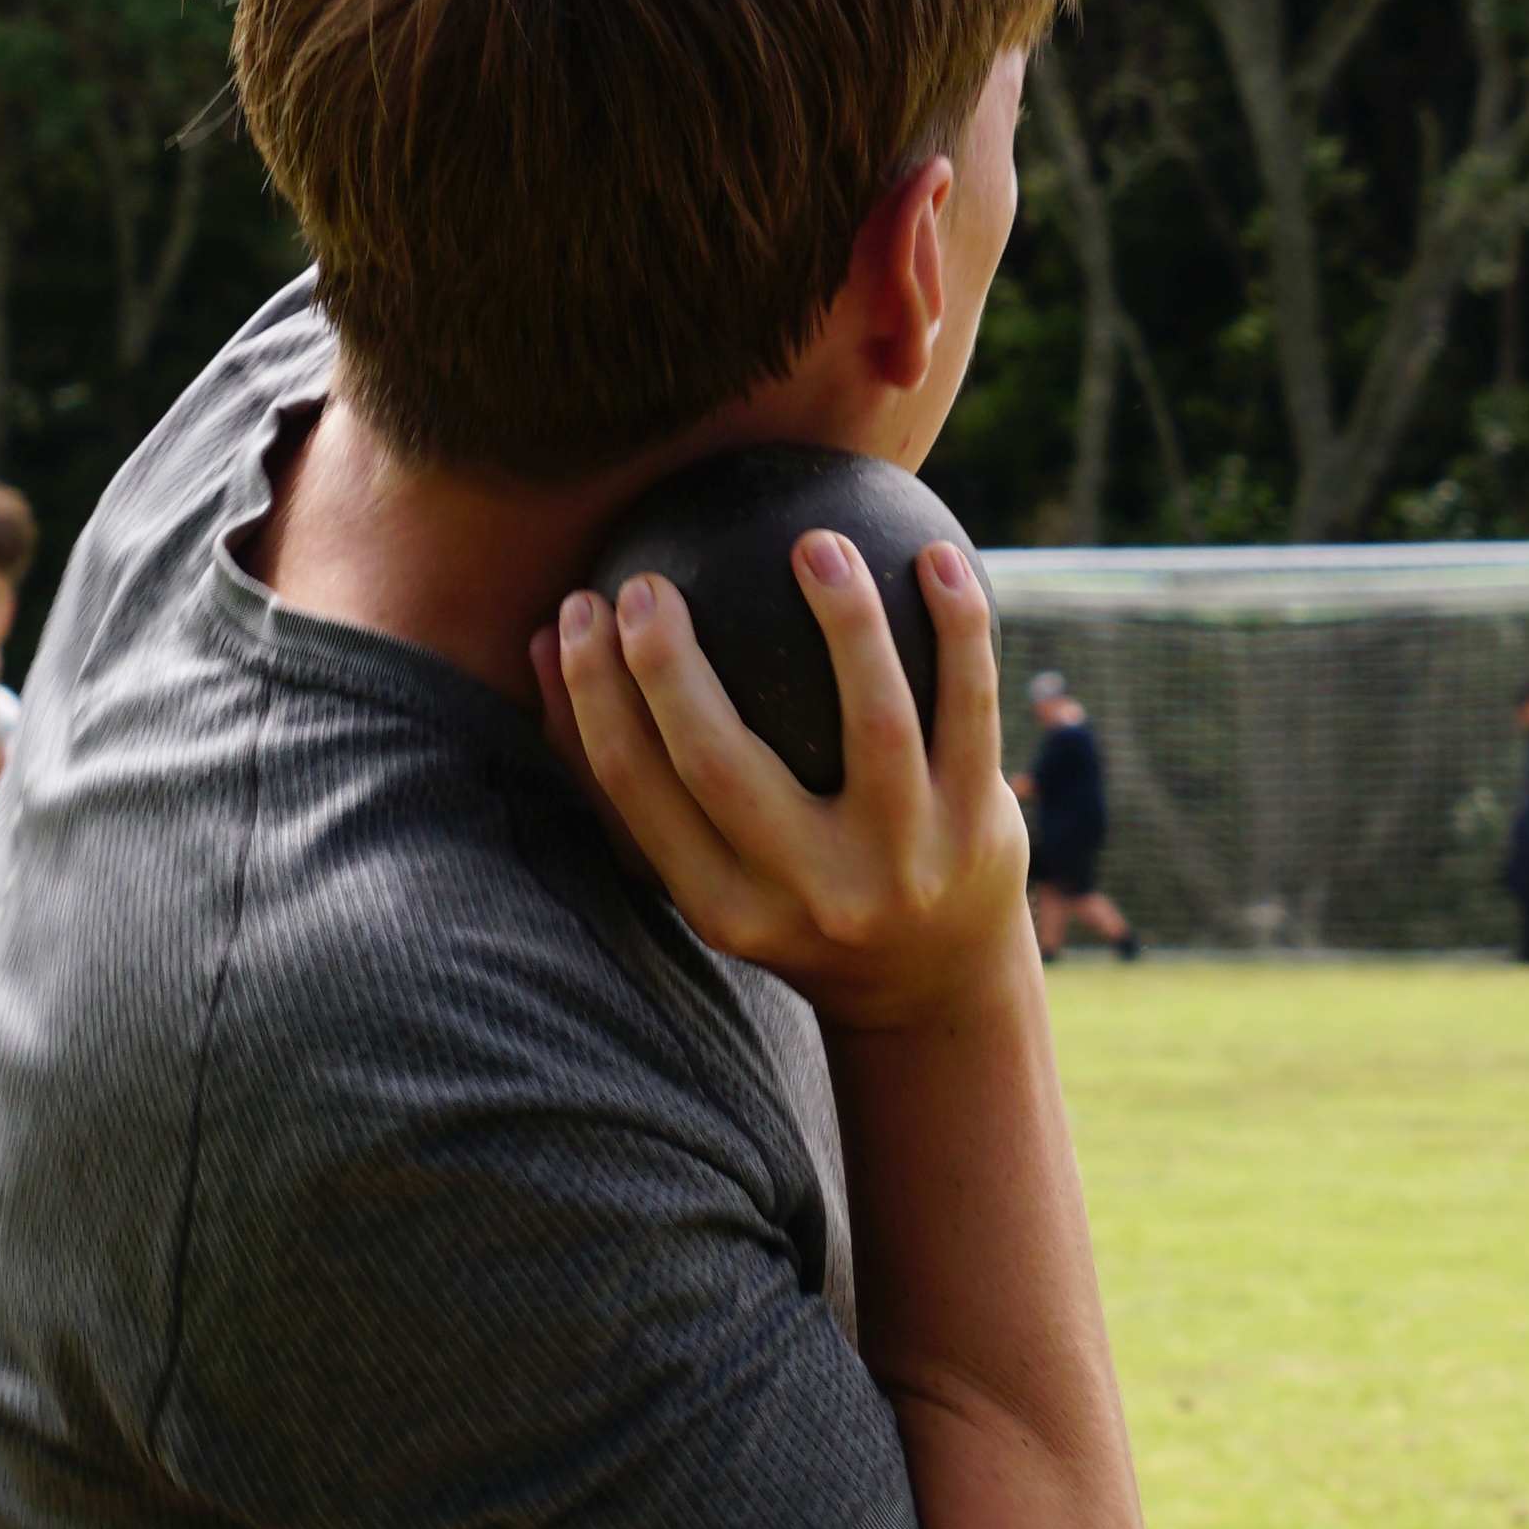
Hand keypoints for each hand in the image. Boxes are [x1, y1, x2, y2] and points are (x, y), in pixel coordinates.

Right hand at [539, 531, 1028, 1035]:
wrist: (937, 986)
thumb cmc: (796, 894)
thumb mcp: (712, 864)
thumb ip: (630, 767)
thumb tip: (548, 637)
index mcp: (728, 910)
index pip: (638, 790)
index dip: (593, 694)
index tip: (583, 603)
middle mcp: (813, 895)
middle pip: (722, 766)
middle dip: (670, 667)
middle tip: (649, 580)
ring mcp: (905, 863)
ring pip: (876, 723)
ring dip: (847, 624)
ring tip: (816, 543)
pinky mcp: (980, 827)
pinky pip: (971, 709)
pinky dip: (960, 629)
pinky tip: (938, 555)